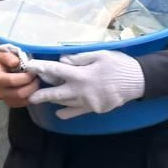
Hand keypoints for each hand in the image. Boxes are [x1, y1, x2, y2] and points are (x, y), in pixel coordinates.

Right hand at [0, 50, 38, 108]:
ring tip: (35, 81)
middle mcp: (1, 92)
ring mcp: (7, 100)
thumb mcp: (2, 55)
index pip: (13, 81)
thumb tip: (15, 62)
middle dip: (32, 85)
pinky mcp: (14, 104)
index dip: (26, 77)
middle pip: (20, 93)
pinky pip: (27, 103)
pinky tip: (33, 87)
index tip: (32, 71)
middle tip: (36, 77)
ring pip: (25, 100)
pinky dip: (33, 96)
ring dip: (34, 90)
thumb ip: (7, 57)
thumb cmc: (3, 64)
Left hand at [24, 50, 145, 120]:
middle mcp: (82, 91)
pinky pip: (77, 112)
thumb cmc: (119, 64)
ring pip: (65, 103)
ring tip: (43, 98)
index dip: (41, 67)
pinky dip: (67, 112)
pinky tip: (59, 112)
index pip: (56, 70)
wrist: (139, 81)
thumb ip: (79, 58)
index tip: (29, 66)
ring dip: (53, 100)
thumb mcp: (99, 54)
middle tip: (29, 96)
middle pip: (56, 93)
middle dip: (41, 95)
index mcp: (82, 75)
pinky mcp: (95, 109)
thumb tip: (62, 61)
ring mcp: (88, 102)